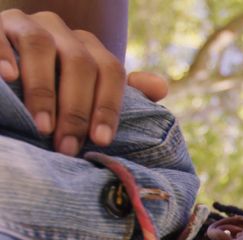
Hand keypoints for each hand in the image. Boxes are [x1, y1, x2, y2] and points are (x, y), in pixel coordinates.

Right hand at [0, 8, 125, 153]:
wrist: (3, 72)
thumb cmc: (48, 91)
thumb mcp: (84, 92)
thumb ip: (117, 92)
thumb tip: (160, 87)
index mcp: (86, 46)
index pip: (110, 70)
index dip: (108, 106)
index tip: (101, 140)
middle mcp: (60, 30)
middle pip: (79, 62)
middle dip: (75, 108)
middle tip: (67, 145)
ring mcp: (25, 24)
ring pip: (41, 46)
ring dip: (44, 89)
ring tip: (42, 126)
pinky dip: (3, 55)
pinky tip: (8, 79)